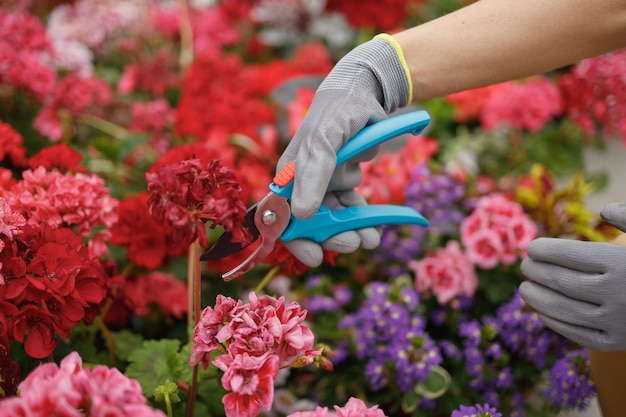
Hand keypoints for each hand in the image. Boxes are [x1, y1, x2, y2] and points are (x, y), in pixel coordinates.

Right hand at [277, 35, 411, 266]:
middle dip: (333, 236)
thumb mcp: (325, 138)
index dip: (297, 239)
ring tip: (370, 239)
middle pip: (312, 222)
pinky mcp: (343, 180)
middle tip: (354, 243)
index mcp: (289, 174)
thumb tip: (300, 213)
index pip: (284, 215)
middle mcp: (304, 182)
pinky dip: (362, 217)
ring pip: (335, 217)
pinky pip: (351, 205)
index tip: (315, 256)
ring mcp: (324, 182)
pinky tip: (376, 226)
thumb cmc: (339, 111)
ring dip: (352, 230)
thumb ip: (313, 173)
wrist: (366, 92)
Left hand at [519, 202, 625, 350]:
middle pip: (561, 282)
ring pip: (563, 310)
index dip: (544, 250)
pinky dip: (555, 323)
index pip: (570, 255)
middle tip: (524, 266)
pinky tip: (542, 313)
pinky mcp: (617, 342)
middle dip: (536, 272)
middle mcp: (618, 293)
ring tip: (525, 289)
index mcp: (622, 263)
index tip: (531, 248)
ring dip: (537, 299)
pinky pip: (577, 334)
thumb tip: (604, 211)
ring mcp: (617, 321)